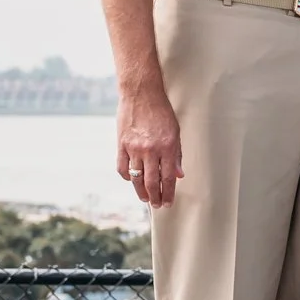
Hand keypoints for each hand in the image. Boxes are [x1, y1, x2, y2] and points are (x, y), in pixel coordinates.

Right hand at [117, 88, 182, 207]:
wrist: (141, 94)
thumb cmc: (161, 111)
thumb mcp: (175, 132)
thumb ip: (176, 155)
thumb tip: (178, 175)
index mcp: (167, 147)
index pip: (168, 177)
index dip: (168, 193)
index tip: (168, 202)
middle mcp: (150, 150)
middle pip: (151, 182)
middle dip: (155, 197)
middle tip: (157, 205)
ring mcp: (134, 148)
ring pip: (136, 178)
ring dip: (141, 192)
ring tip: (146, 198)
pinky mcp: (121, 145)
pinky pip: (122, 167)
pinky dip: (127, 177)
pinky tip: (132, 180)